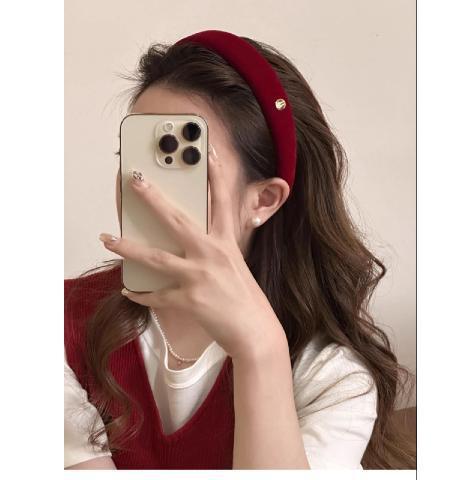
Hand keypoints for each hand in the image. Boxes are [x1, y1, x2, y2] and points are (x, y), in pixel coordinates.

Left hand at [99, 147, 286, 362]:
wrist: (256, 331)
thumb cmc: (246, 298)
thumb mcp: (235, 264)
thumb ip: (216, 249)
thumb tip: (192, 239)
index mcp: (227, 243)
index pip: (222, 201)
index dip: (216, 174)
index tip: (207, 151)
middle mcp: (213, 254)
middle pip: (178, 220)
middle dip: (153, 198)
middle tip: (135, 181)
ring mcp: (201, 276)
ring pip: (156, 257)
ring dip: (128, 247)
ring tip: (107, 238)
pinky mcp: (190, 300)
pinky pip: (157, 295)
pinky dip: (140, 294)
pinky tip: (127, 290)